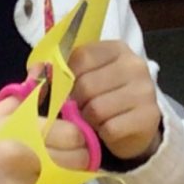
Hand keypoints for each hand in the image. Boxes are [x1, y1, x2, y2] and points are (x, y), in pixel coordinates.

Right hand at [0, 98, 85, 183]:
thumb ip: (26, 100)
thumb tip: (49, 79)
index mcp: (22, 130)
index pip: (75, 135)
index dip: (75, 138)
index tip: (68, 142)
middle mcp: (25, 158)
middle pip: (78, 162)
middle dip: (74, 161)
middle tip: (60, 163)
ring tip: (46, 181)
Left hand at [67, 40, 162, 161]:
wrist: (135, 127)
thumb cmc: (104, 98)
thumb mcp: (87, 77)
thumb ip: (62, 71)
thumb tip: (36, 72)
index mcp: (117, 49)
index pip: (81, 57)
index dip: (67, 77)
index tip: (70, 88)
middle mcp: (135, 66)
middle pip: (86, 84)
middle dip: (77, 102)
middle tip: (82, 109)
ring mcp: (145, 91)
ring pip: (97, 109)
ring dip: (89, 120)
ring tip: (95, 119)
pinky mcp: (148, 117)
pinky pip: (110, 128)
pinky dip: (103, 134)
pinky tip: (107, 130)